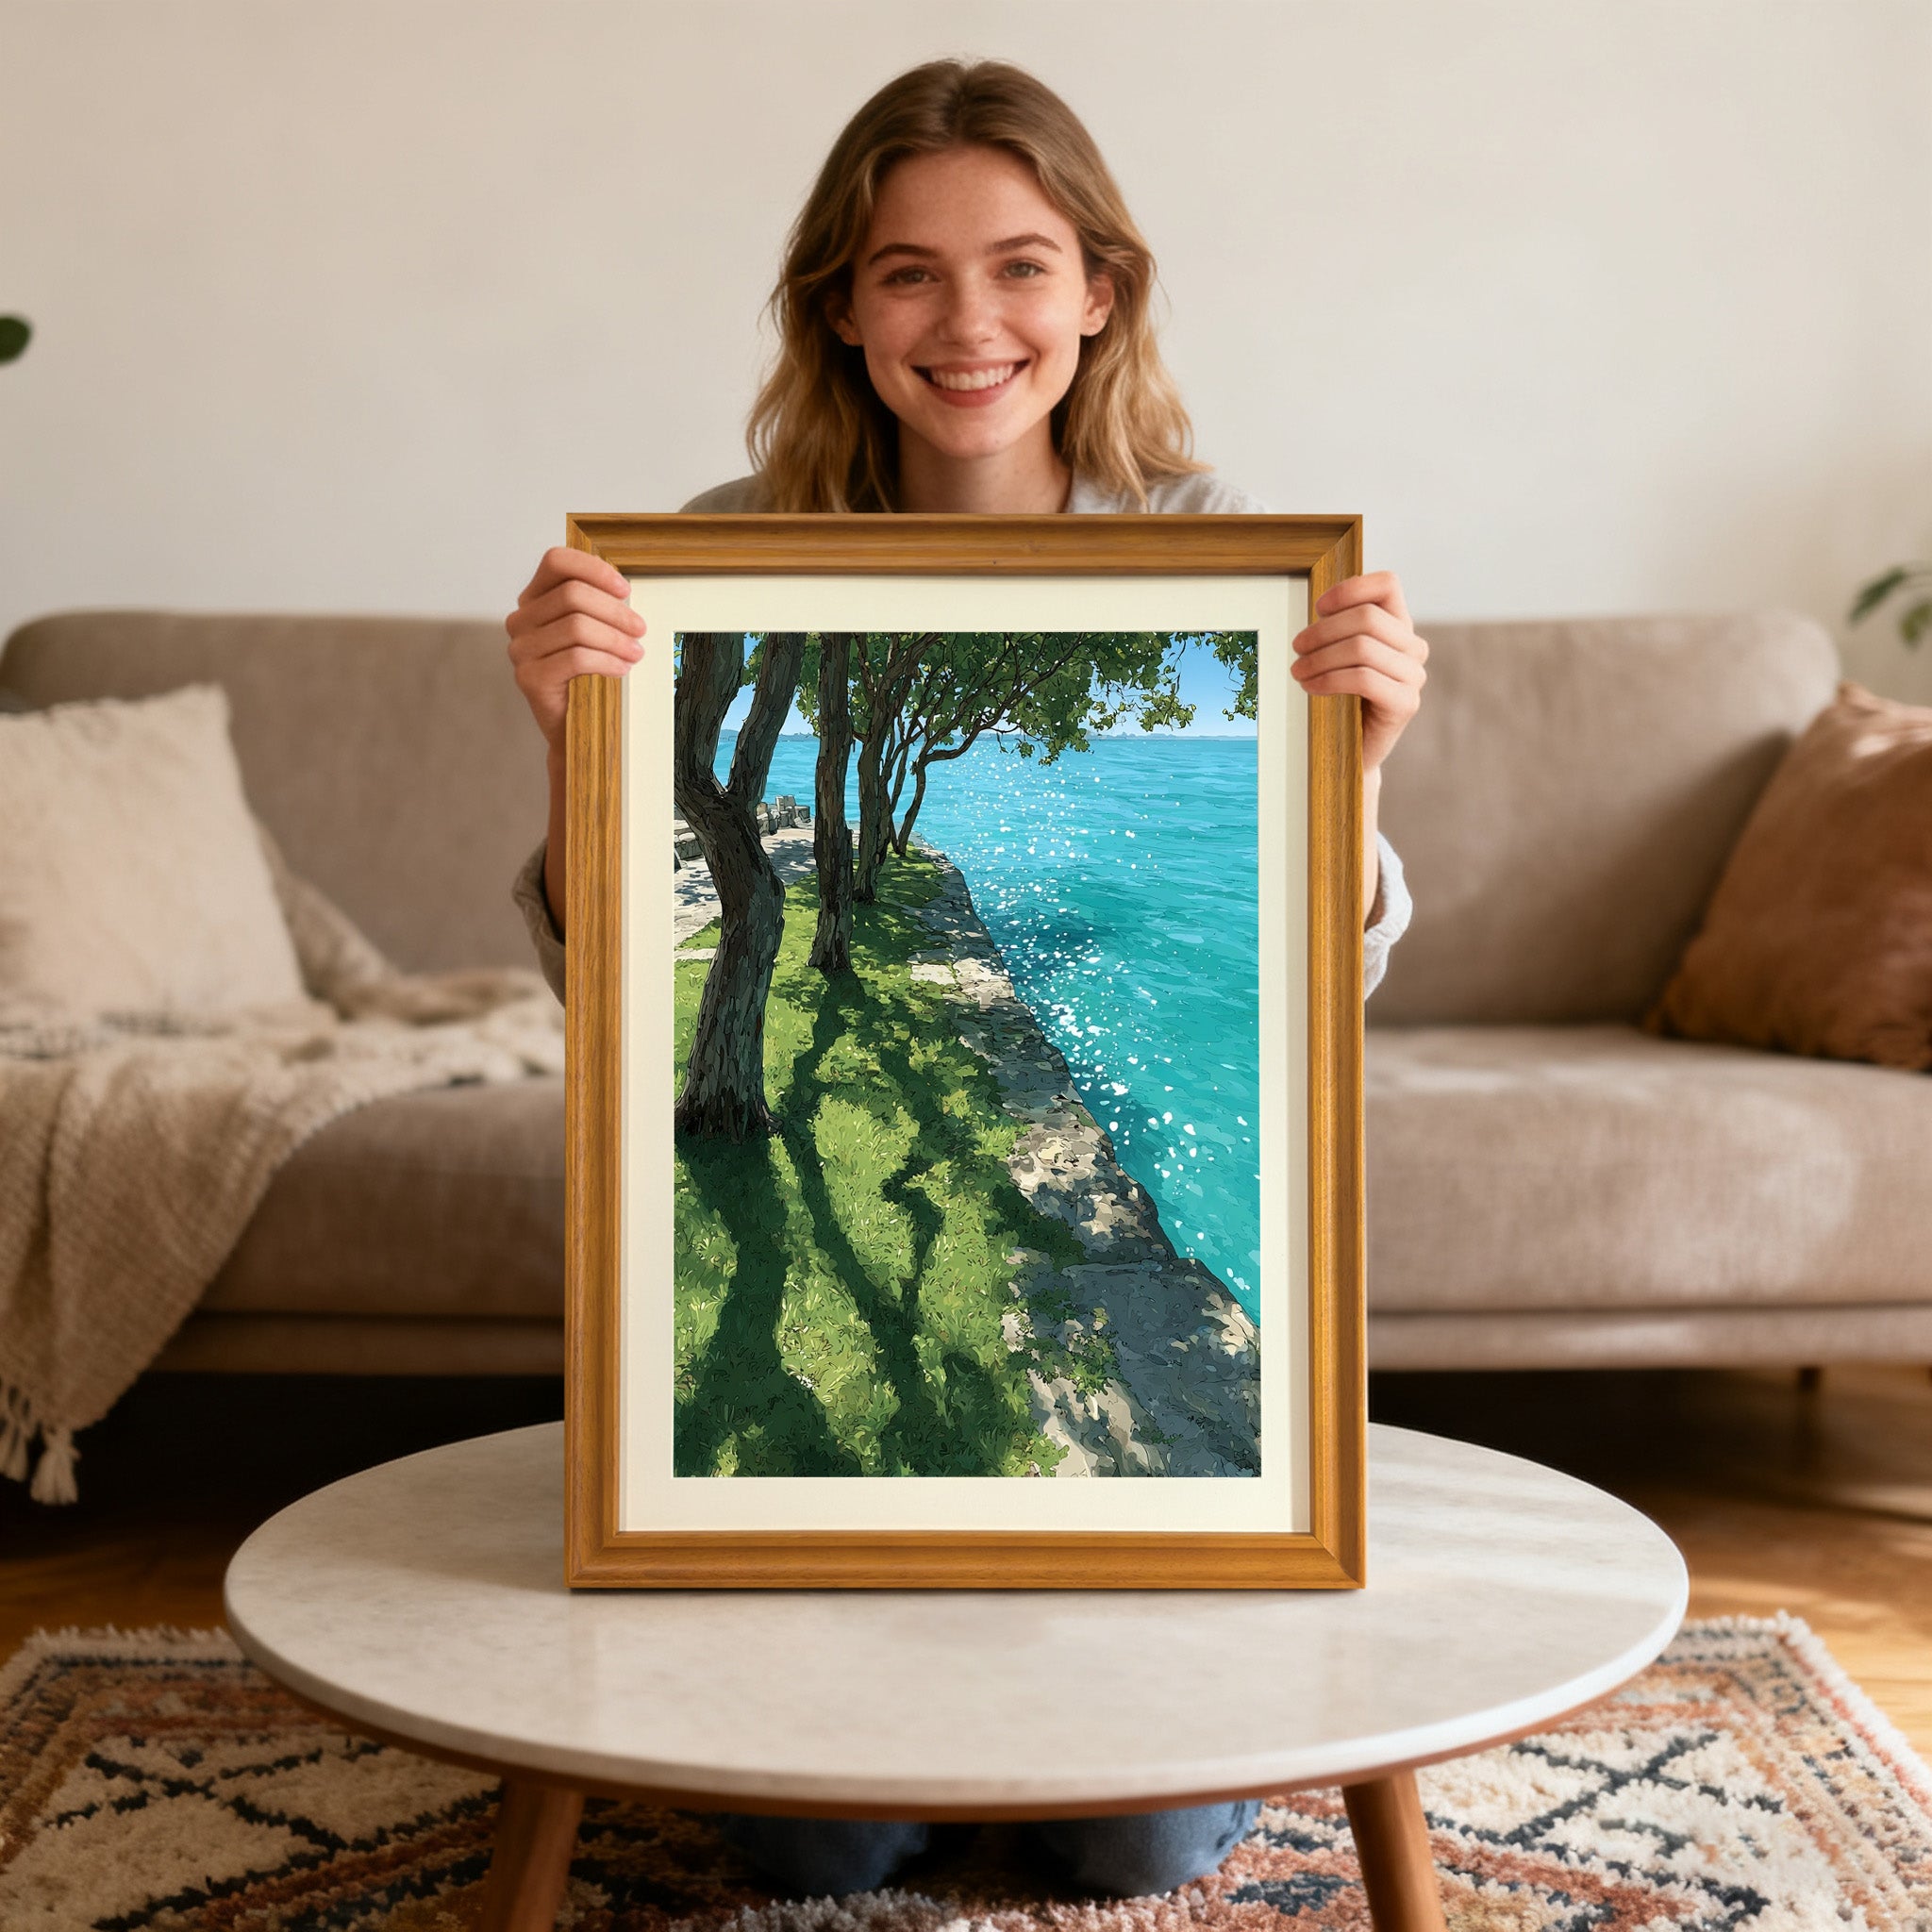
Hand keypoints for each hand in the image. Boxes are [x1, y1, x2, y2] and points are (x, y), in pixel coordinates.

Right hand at [504, 547, 645, 759]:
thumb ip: (596, 605)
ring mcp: (521, 649)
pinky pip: (576, 658)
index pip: (556, 562)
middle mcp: (521, 621)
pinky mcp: (529, 677)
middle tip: (641, 629)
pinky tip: (622, 669)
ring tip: (636, 652)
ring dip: (615, 638)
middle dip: (615, 611)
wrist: (572, 729)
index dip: (594, 569)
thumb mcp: (590, 632)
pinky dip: (606, 661)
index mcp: (533, 600)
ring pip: (576, 626)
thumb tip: (624, 590)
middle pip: (572, 594)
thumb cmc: (586, 676)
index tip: (625, 589)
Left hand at [1290, 571, 1427, 774]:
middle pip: (1366, 617)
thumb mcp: (1340, 655)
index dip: (1350, 589)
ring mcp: (1413, 676)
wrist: (1351, 750)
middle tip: (1296, 647)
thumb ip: (1340, 628)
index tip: (1318, 607)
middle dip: (1322, 631)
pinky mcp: (1406, 703)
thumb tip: (1321, 607)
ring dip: (1320, 657)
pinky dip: (1329, 679)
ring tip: (1297, 670)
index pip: (1387, 585)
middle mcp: (1413, 647)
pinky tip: (1310, 686)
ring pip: (1361, 647)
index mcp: (1400, 626)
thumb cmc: (1341, 697)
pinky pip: (1362, 679)